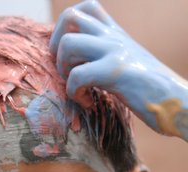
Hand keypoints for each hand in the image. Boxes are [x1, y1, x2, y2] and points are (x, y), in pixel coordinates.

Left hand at [50, 0, 187, 138]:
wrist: (176, 102)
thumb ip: (104, 57)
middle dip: (56, 47)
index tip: (69, 57)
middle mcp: (114, 37)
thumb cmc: (149, 90)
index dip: (65, 29)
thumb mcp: (125, 64)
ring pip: (68, 44)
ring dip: (63, 70)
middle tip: (66, 70)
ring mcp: (115, 51)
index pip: (85, 8)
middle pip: (69, 17)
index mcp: (115, 34)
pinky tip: (88, 102)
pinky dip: (74, 94)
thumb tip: (79, 64)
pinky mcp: (116, 71)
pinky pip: (77, 76)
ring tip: (76, 87)